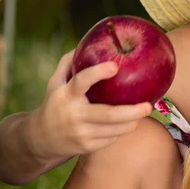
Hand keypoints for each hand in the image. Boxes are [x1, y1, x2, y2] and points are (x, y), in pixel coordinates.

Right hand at [30, 50, 152, 160]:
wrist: (40, 139)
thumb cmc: (56, 103)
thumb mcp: (56, 83)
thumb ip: (68, 63)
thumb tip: (88, 41)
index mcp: (66, 95)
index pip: (81, 82)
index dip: (97, 73)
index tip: (115, 66)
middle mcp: (74, 115)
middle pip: (108, 115)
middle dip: (131, 111)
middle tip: (148, 105)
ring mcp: (81, 133)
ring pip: (114, 130)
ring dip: (132, 122)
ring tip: (144, 112)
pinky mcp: (87, 147)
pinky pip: (111, 138)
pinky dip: (122, 130)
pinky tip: (129, 122)